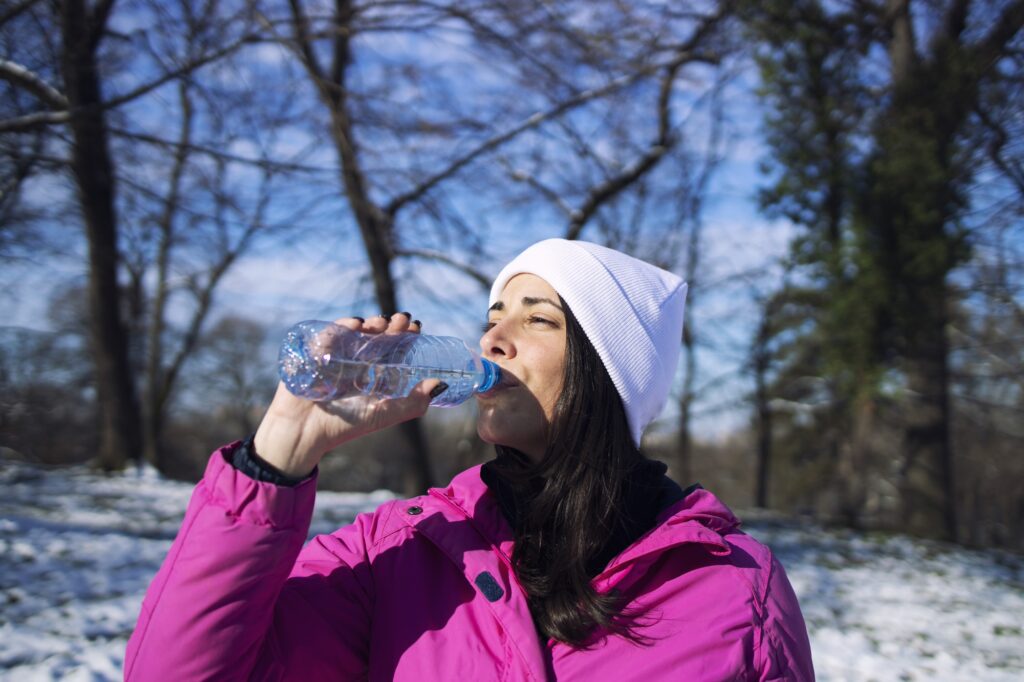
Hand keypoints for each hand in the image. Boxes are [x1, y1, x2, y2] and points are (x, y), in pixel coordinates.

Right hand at [253, 313, 439, 478]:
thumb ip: (413, 403)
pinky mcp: (315, 352)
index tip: (416, 327)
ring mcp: (336, 355)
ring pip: (356, 331)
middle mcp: (356, 361)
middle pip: (376, 336)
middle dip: (390, 326)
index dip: (405, 336)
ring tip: (381, 322)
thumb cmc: (344, 425)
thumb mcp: (384, 414)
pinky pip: (330, 334)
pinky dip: (342, 326)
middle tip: (402, 319)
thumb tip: (441, 385)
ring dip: (369, 324)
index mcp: (373, 373)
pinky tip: (355, 324)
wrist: (305, 434)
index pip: (393, 348)